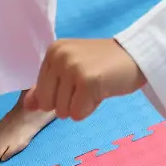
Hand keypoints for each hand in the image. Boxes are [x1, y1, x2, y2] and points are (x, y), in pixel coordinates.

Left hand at [23, 39, 145, 120]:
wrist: (137, 56)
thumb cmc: (104, 65)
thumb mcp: (71, 71)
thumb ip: (48, 87)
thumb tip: (28, 105)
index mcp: (52, 51)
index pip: (41, 94)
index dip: (62, 94)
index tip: (81, 78)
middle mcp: (59, 56)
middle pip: (48, 105)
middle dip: (69, 103)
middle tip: (89, 84)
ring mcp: (73, 67)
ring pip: (63, 112)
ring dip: (82, 105)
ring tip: (97, 85)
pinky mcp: (88, 81)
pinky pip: (78, 114)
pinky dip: (91, 108)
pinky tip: (102, 90)